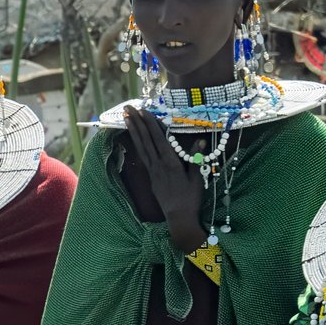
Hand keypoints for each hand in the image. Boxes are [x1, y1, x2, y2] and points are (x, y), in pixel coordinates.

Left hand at [124, 107, 206, 252]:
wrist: (179, 216)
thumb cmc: (191, 198)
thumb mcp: (197, 178)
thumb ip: (195, 159)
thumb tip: (199, 142)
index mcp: (170, 163)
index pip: (158, 139)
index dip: (150, 124)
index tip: (143, 111)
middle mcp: (158, 165)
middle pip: (145, 140)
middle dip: (136, 123)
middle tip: (127, 108)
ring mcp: (152, 170)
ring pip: (140, 146)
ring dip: (133, 131)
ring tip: (125, 118)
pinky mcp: (150, 176)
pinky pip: (142, 155)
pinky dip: (137, 144)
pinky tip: (134, 137)